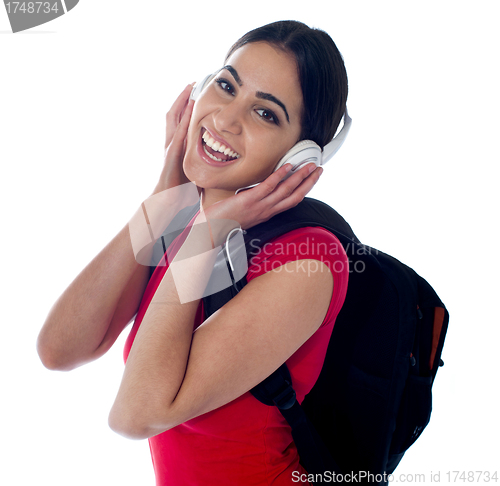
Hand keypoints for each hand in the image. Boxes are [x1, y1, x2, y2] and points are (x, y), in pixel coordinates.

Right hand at [153, 84, 194, 193]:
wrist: (169, 201)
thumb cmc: (182, 189)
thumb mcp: (195, 170)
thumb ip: (203, 161)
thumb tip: (219, 160)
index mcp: (177, 145)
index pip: (180, 121)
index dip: (185, 106)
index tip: (194, 93)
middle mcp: (171, 143)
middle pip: (174, 114)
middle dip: (182, 98)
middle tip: (192, 83)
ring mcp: (170, 147)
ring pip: (174, 119)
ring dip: (181, 103)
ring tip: (189, 89)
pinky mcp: (172, 154)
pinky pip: (178, 134)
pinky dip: (183, 121)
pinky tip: (189, 111)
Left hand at [199, 163, 322, 246]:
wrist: (211, 229)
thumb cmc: (224, 220)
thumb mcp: (245, 210)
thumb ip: (254, 200)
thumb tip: (258, 188)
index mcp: (267, 212)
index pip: (291, 201)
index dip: (304, 189)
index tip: (312, 179)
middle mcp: (267, 210)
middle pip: (295, 196)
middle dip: (310, 182)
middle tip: (319, 170)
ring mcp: (260, 206)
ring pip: (286, 190)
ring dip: (300, 177)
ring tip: (310, 166)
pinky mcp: (250, 200)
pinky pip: (269, 186)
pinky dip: (280, 176)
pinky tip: (287, 166)